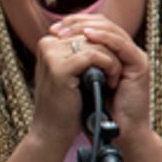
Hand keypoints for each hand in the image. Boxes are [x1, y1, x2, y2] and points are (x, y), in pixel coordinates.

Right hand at [27, 21, 119, 152]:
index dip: (104, 43)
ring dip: (112, 60)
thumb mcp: (71, 73)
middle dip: (110, 52)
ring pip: (95, 44)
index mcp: (48, 43)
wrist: (53, 132)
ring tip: (113, 79)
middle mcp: (47, 45)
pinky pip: (94, 56)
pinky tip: (111, 81)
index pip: (84, 29)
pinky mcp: (60, 68)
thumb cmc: (65, 105)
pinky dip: (109, 67)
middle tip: (114, 73)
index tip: (109, 64)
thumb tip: (100, 35)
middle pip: (91, 34)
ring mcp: (51, 55)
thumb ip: (78, 52)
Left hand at [48, 14, 152, 145]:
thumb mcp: (78, 81)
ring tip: (69, 29)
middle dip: (78, 22)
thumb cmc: (95, 110)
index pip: (94, 27)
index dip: (74, 24)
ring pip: (112, 30)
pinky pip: (121, 45)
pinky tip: (88, 36)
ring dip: (88, 27)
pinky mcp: (139, 65)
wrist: (113, 132)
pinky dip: (104, 38)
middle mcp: (123, 52)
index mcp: (110, 53)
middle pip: (103, 24)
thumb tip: (49, 46)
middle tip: (58, 27)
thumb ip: (72, 62)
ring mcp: (132, 57)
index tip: (53, 29)